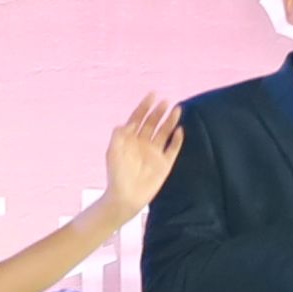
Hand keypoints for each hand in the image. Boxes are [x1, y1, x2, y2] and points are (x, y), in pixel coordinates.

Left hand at [101, 92, 181, 213]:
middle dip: (159, 112)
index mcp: (130, 138)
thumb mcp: (112, 152)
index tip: (152, 94)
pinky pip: (173, 149)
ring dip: (170, 121)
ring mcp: (155, 153)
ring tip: (177, 109)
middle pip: (153, 123)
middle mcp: (143, 143)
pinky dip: (177, 140)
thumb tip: (126, 123)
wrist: (125, 197)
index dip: (145, 106)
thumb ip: (118, 136)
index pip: (138, 118)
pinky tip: (180, 130)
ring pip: (165, 132)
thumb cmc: (116, 175)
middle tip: (166, 102)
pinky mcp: (164, 164)